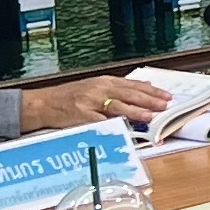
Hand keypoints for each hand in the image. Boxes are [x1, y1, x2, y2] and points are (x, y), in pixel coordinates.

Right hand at [32, 71, 174, 129]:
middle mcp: (98, 90)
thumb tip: (142, 86)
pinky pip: (101, 122)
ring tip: (150, 115)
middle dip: (149, 100)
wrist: (44, 103)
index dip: (151, 91)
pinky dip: (113, 125)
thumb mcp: (94, 86)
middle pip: (128, 95)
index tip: (166, 95)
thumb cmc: (69, 96)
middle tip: (165, 105)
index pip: (132, 85)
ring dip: (135, 111)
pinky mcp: (81, 116)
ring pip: (117, 107)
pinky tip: (124, 128)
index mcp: (103, 82)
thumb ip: (117, 88)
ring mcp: (90, 103)